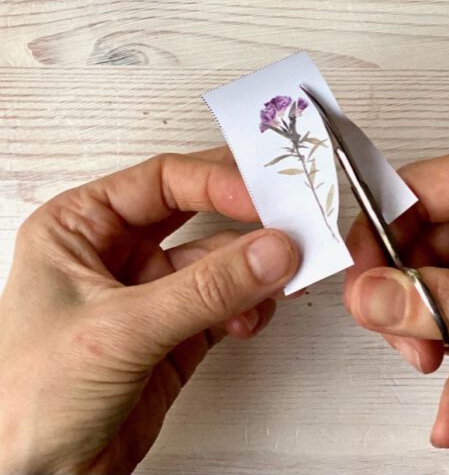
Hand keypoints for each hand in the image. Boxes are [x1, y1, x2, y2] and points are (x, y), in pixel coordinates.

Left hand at [0, 147, 298, 474]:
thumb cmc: (26, 403)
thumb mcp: (118, 331)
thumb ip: (203, 290)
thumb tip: (269, 251)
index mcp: (79, 227)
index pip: (162, 180)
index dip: (215, 181)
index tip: (262, 194)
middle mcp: (114, 252)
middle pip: (196, 211)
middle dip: (243, 218)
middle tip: (288, 216)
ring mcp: (147, 294)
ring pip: (218, 260)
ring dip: (252, 269)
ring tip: (278, 276)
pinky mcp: (174, 335)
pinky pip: (226, 302)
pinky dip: (249, 305)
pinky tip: (253, 314)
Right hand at [344, 137, 448, 471]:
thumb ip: (443, 303)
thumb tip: (371, 293)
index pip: (416, 189)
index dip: (378, 235)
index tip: (357, 285)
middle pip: (422, 239)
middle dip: (409, 297)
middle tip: (406, 343)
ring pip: (441, 281)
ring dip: (435, 331)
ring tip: (440, 368)